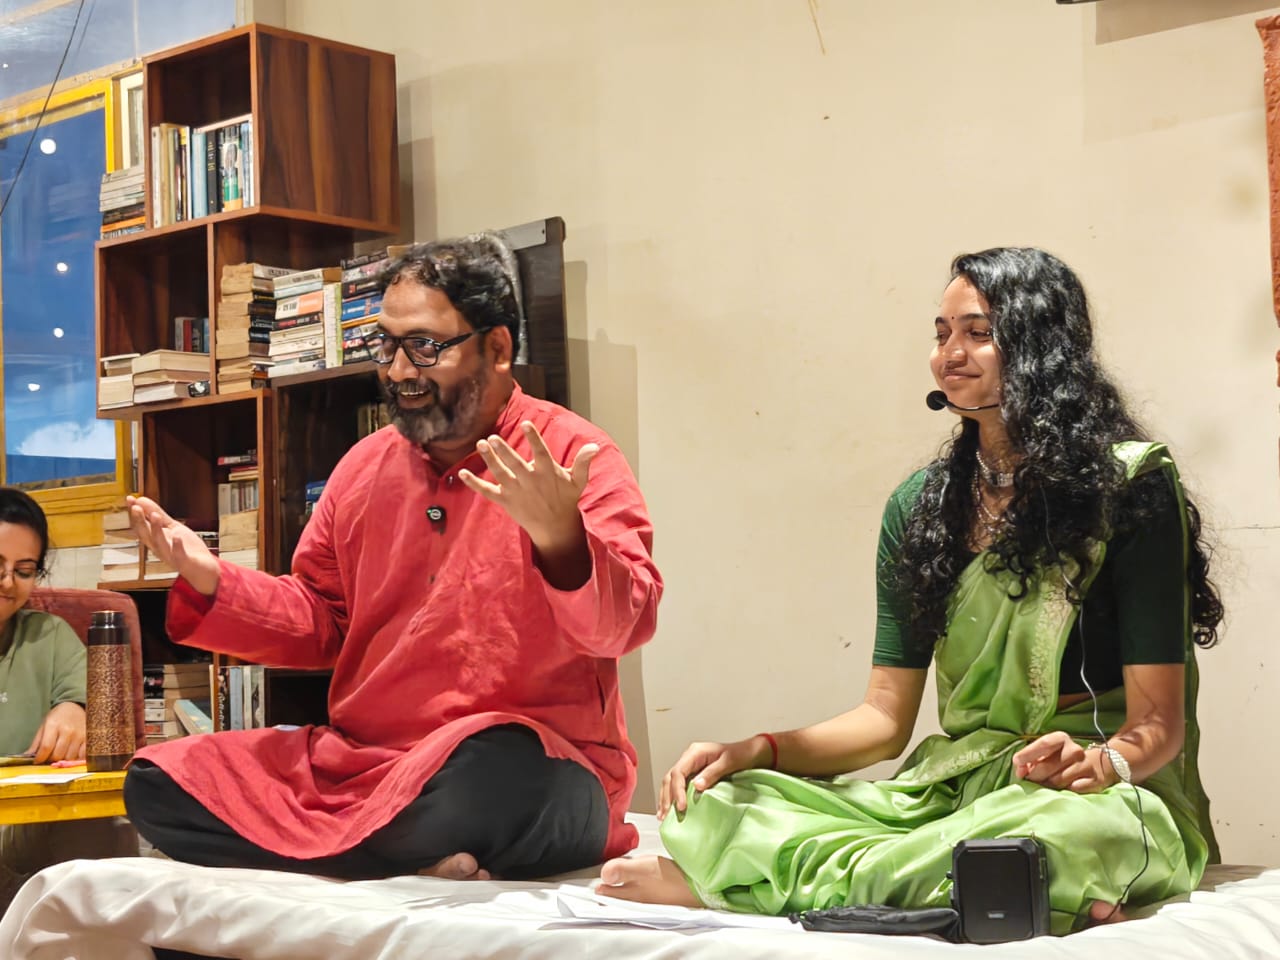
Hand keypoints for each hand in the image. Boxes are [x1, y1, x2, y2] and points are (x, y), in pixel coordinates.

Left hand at [26, 702, 85, 763]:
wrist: (75, 706)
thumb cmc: (58, 717)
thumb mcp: (44, 725)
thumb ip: (37, 742)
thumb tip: (28, 756)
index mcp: (54, 725)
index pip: (46, 747)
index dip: (40, 757)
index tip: (37, 761)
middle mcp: (67, 730)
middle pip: (58, 754)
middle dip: (51, 759)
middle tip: (49, 757)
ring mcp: (79, 734)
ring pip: (69, 757)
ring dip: (63, 759)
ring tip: (61, 754)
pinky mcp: (88, 738)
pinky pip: (82, 755)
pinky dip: (76, 758)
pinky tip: (71, 753)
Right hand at [127, 495, 220, 595]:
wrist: (203, 568)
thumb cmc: (187, 548)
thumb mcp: (172, 527)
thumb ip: (159, 515)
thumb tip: (142, 500)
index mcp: (156, 539)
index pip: (142, 525)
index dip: (135, 513)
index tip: (130, 499)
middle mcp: (160, 548)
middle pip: (146, 535)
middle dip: (140, 522)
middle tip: (136, 507)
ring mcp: (171, 556)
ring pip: (160, 544)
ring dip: (156, 530)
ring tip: (155, 515)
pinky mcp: (184, 562)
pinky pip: (178, 555)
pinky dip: (176, 546)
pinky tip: (177, 537)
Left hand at [458, 422, 597, 555]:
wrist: (555, 527)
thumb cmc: (566, 499)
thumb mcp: (578, 481)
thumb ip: (583, 462)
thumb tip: (594, 446)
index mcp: (547, 472)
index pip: (540, 452)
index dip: (533, 438)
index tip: (525, 423)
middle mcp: (530, 481)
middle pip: (515, 463)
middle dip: (504, 451)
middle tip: (493, 438)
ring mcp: (516, 491)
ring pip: (500, 473)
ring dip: (489, 459)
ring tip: (481, 444)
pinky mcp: (505, 500)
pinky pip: (487, 491)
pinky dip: (474, 483)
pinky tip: (461, 474)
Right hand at [658, 736, 771, 819]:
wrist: (751, 753)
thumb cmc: (741, 754)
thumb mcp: (729, 762)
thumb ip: (712, 773)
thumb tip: (696, 786)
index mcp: (695, 752)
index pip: (678, 772)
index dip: (677, 790)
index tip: (682, 807)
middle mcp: (689, 758)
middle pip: (670, 778)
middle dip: (666, 797)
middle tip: (665, 816)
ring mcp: (690, 767)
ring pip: (671, 782)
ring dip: (666, 799)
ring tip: (663, 816)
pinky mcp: (694, 775)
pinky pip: (679, 786)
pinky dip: (673, 798)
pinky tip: (670, 810)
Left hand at [1012, 731, 1112, 792]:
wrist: (1096, 765)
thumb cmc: (1062, 759)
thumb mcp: (1047, 754)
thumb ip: (1030, 760)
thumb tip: (1020, 771)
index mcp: (1061, 739)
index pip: (1043, 743)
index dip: (1028, 754)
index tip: (1017, 763)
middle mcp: (1075, 750)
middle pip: (1047, 766)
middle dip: (1034, 776)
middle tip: (1030, 780)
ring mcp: (1086, 765)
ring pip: (1058, 781)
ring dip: (1048, 786)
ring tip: (1046, 785)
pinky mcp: (1095, 780)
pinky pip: (1072, 790)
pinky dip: (1065, 791)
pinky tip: (1063, 790)